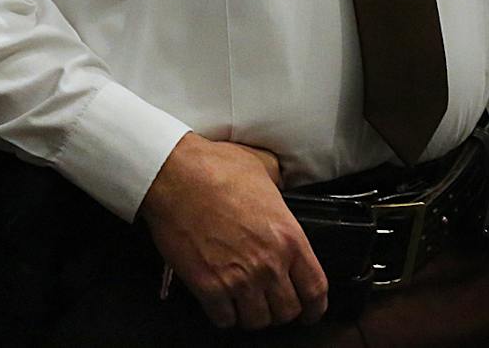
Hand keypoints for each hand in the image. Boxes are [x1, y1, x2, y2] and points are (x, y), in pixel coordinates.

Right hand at [136, 132, 326, 329]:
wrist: (172, 174)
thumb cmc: (213, 167)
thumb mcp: (262, 167)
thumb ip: (279, 182)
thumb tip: (280, 183)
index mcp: (288, 237)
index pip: (316, 289)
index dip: (314, 307)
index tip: (309, 311)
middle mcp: (268, 264)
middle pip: (287, 311)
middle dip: (280, 310)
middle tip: (270, 303)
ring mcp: (238, 278)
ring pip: (257, 321)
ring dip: (251, 315)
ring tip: (244, 304)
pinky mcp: (208, 286)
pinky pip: (224, 319)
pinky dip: (223, 315)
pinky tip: (220, 303)